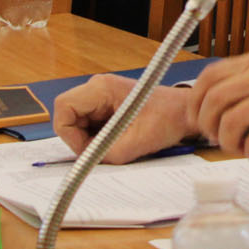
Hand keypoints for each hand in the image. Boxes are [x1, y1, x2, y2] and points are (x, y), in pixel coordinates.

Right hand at [53, 74, 196, 164]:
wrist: (184, 112)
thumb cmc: (167, 120)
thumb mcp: (136, 143)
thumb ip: (105, 154)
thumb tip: (84, 162)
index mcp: (103, 88)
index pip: (63, 108)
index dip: (70, 134)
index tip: (89, 149)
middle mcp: (98, 86)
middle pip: (67, 115)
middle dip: (79, 138)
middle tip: (101, 149)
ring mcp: (101, 94)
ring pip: (76, 121)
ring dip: (88, 138)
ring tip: (114, 142)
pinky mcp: (105, 104)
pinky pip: (88, 123)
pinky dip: (96, 136)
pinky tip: (116, 137)